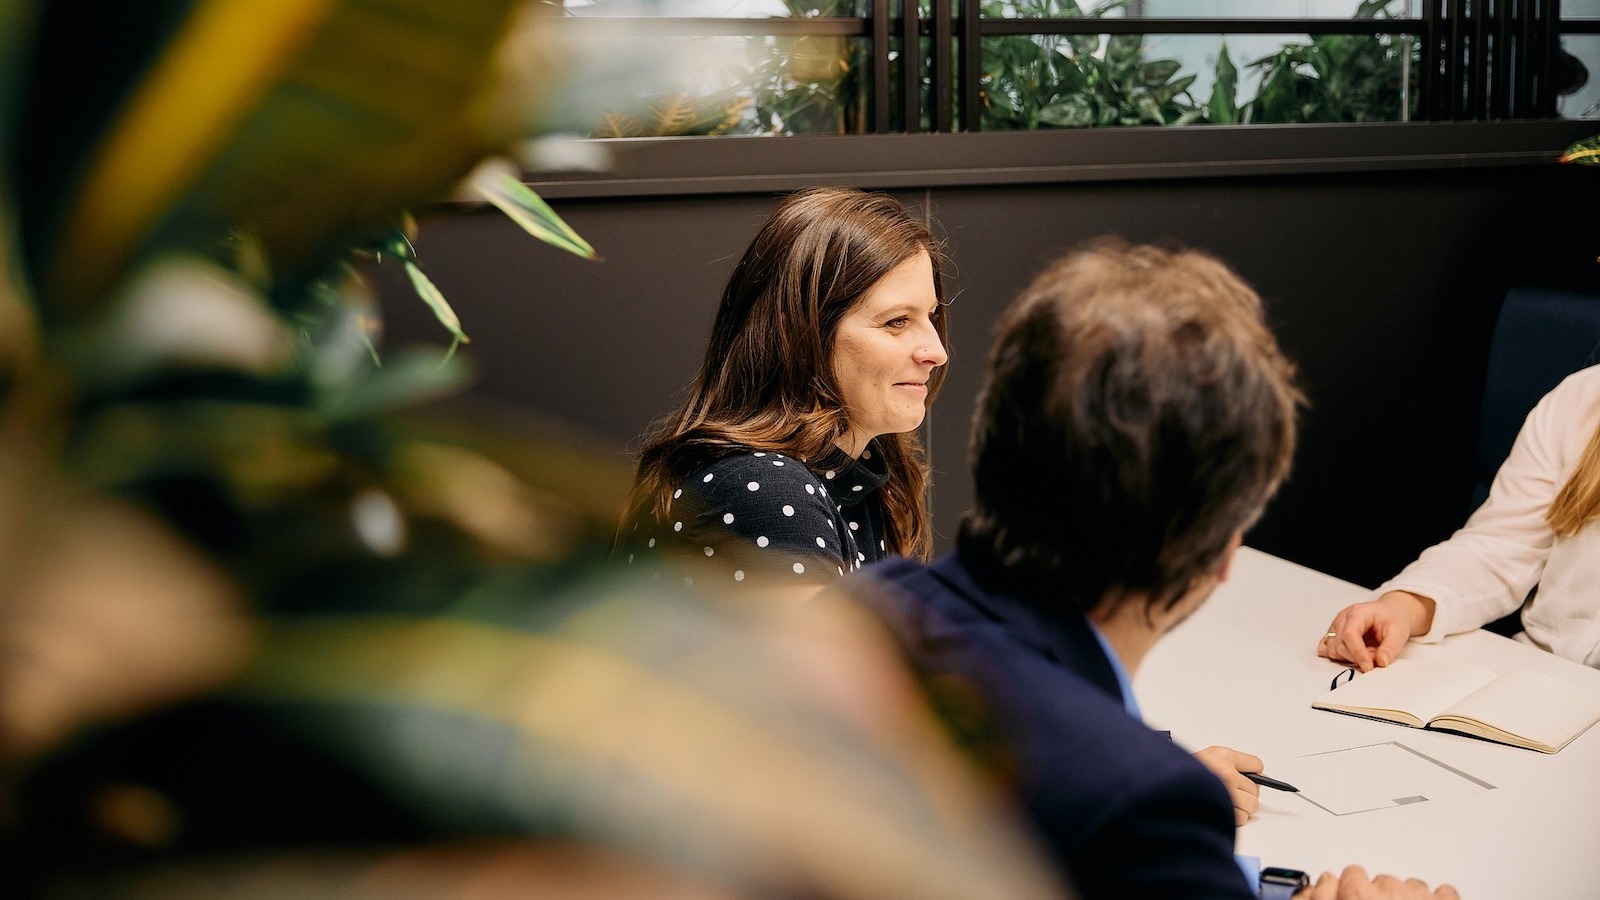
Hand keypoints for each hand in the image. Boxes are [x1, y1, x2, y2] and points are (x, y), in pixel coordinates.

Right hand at [1191, 745, 1260, 825]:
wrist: (1168, 786)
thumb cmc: (1186, 773)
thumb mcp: (1209, 755)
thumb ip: (1232, 762)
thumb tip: (1255, 775)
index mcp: (1223, 756)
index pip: (1256, 765)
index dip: (1252, 773)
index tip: (1248, 777)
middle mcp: (1225, 774)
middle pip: (1255, 789)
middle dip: (1246, 793)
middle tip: (1231, 791)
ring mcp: (1225, 794)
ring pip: (1251, 806)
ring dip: (1242, 807)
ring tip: (1226, 801)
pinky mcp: (1222, 812)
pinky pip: (1242, 818)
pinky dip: (1235, 818)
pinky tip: (1224, 810)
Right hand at [1296, 865, 1458, 898]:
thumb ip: (1324, 899)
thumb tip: (1327, 882)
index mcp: (1360, 896)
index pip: (1352, 874)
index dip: (1353, 891)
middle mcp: (1391, 892)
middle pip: (1382, 880)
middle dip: (1380, 897)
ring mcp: (1421, 897)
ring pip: (1411, 886)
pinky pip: (1443, 892)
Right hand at [1318, 592, 1433, 671]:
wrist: (1390, 612)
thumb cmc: (1393, 618)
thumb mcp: (1399, 633)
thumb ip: (1390, 649)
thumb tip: (1380, 662)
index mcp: (1358, 613)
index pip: (1350, 634)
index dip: (1358, 653)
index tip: (1368, 666)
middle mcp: (1343, 618)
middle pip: (1340, 644)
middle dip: (1358, 657)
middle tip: (1376, 656)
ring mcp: (1336, 626)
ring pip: (1333, 649)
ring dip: (1350, 657)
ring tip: (1367, 652)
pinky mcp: (1334, 634)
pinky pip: (1327, 648)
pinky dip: (1339, 656)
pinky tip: (1353, 654)